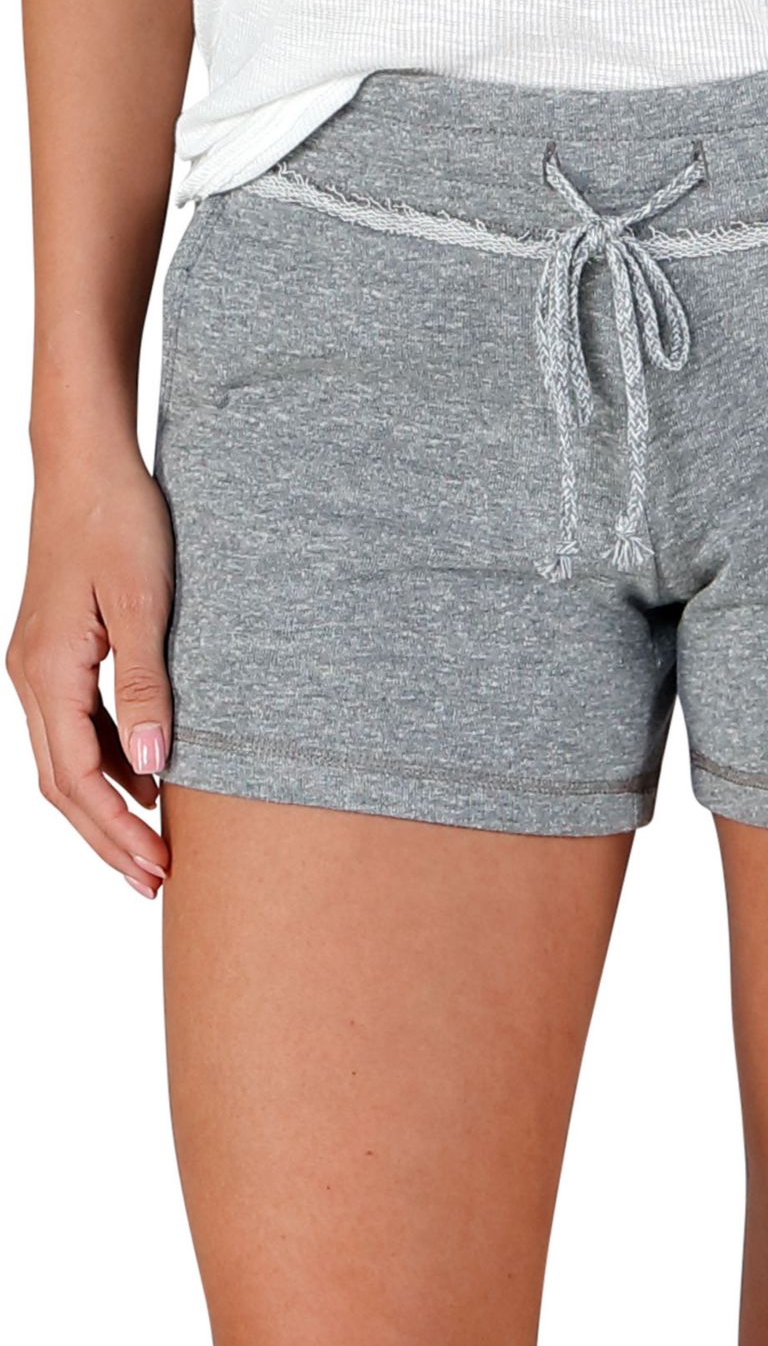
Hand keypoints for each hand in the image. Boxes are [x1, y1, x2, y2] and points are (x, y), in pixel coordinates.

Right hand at [7, 446, 172, 894]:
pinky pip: (74, 726)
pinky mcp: (56, 652)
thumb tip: (154, 766)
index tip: (157, 867)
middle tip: (156, 881)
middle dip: (108, 837)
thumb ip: (147, 686)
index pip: (76, 778)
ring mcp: (38, 665)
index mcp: (47, 671)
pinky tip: (146, 777)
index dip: (116, 830)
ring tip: (154, 846)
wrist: (87, 464)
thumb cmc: (118, 520)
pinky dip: (107, 762)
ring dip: (107, 805)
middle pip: (62, 784)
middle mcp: (31, 676)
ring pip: (64, 760)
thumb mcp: (144, 603)